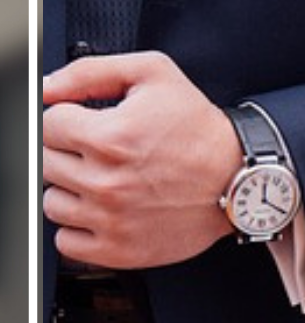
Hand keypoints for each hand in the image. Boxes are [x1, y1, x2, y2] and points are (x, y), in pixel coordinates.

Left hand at [42, 51, 241, 268]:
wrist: (240, 180)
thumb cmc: (202, 130)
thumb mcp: (155, 75)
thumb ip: (91, 72)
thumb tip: (47, 88)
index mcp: (111, 138)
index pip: (47, 125)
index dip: (68, 120)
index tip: (88, 125)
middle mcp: (107, 182)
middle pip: (46, 163)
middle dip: (69, 152)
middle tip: (101, 153)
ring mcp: (112, 220)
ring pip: (52, 202)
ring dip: (72, 190)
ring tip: (105, 181)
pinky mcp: (120, 250)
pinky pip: (67, 242)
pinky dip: (79, 228)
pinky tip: (104, 211)